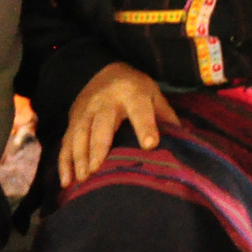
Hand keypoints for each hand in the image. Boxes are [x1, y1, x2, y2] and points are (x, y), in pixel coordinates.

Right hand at [60, 61, 176, 186]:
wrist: (103, 70)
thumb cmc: (134, 88)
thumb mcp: (153, 94)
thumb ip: (165, 116)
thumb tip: (186, 142)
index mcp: (131, 94)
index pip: (139, 111)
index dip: (145, 127)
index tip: (150, 145)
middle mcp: (105, 102)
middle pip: (101, 125)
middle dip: (98, 147)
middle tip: (97, 170)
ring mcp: (85, 111)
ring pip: (79, 134)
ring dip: (79, 157)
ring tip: (83, 179)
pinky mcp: (72, 120)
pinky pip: (66, 142)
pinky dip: (64, 162)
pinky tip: (67, 181)